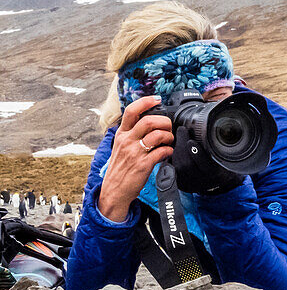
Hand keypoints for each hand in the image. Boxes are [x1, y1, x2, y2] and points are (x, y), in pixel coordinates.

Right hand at [97, 96, 174, 221]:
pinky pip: (162, 152)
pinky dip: (169, 151)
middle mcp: (127, 141)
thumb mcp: (121, 147)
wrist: (114, 190)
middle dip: (164, 121)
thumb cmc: (120, 168)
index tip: (157, 99)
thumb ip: (133, 135)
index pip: (131, 111)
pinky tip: (167, 153)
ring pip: (157, 135)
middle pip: (148, 121)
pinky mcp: (143, 165)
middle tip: (168, 127)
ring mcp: (134, 153)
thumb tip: (150, 124)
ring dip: (168, 136)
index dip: (145, 102)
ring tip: (169, 141)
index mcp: (121, 134)